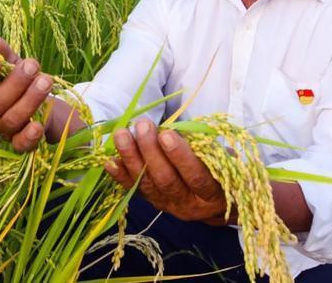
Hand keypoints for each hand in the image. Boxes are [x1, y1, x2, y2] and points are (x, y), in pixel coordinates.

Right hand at [0, 36, 53, 151]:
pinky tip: (38, 125)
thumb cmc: (15, 78)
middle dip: (15, 84)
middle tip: (33, 65)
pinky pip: (20, 145)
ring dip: (30, 100)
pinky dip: (29, 136)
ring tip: (46, 80)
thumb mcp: (9, 62)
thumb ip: (0, 51)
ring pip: (10, 120)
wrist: (36, 99)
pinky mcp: (18, 141)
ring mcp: (0, 129)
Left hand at [105, 119, 228, 223]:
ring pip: (148, 184)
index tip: (166, 133)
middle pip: (166, 180)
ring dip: (132, 158)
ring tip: (122, 134)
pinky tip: (109, 160)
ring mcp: (169, 206)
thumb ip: (203, 147)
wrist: (218, 203)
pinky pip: (134, 190)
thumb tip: (174, 128)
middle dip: (151, 151)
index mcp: (212, 193)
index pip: (196, 176)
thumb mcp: (221, 159)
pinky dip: (120, 176)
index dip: (180, 156)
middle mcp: (189, 204)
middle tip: (142, 126)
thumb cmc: (221, 170)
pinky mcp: (154, 203)